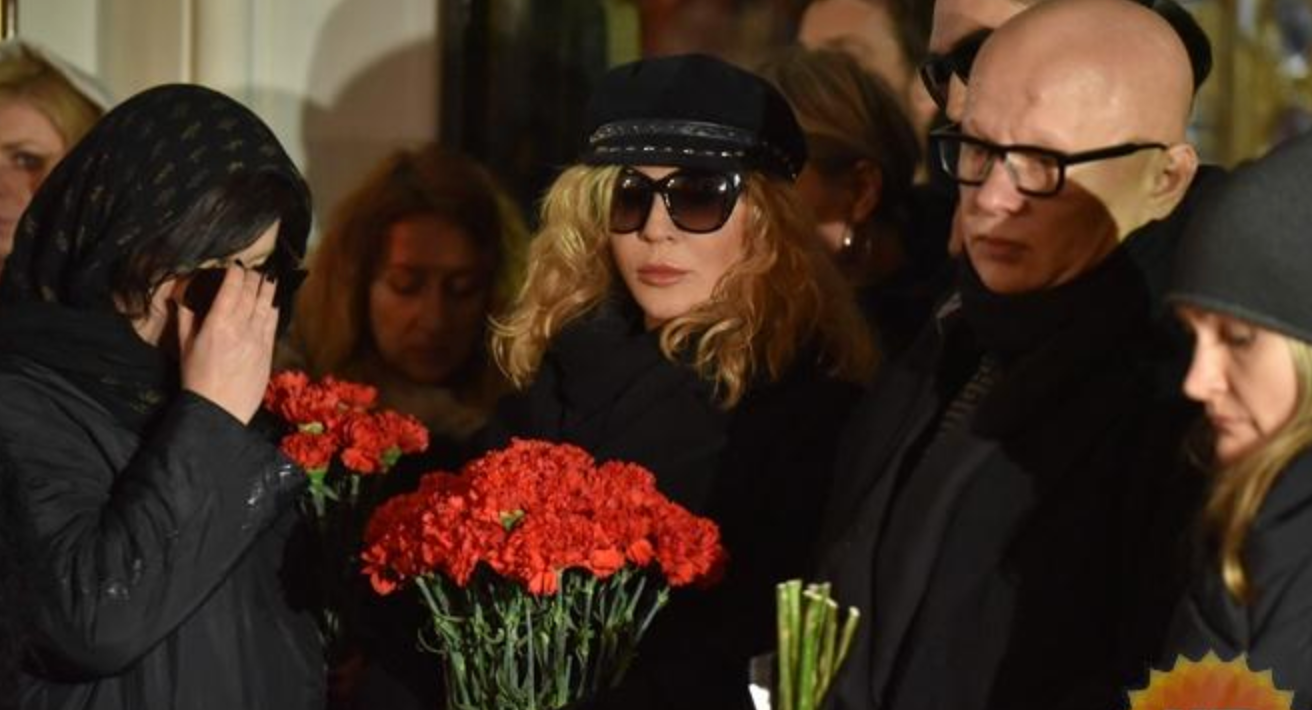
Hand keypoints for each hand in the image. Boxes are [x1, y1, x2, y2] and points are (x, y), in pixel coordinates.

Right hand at [178, 265, 279, 423]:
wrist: (219, 409)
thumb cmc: (196, 378)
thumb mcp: (183, 346)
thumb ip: (186, 319)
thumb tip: (183, 299)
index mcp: (217, 323)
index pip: (232, 287)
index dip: (236, 271)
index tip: (235, 264)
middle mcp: (240, 326)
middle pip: (251, 292)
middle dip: (253, 276)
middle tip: (252, 268)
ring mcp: (257, 338)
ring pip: (266, 304)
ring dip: (267, 287)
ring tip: (268, 277)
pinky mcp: (268, 350)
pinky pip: (273, 322)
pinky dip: (274, 308)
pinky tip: (273, 300)